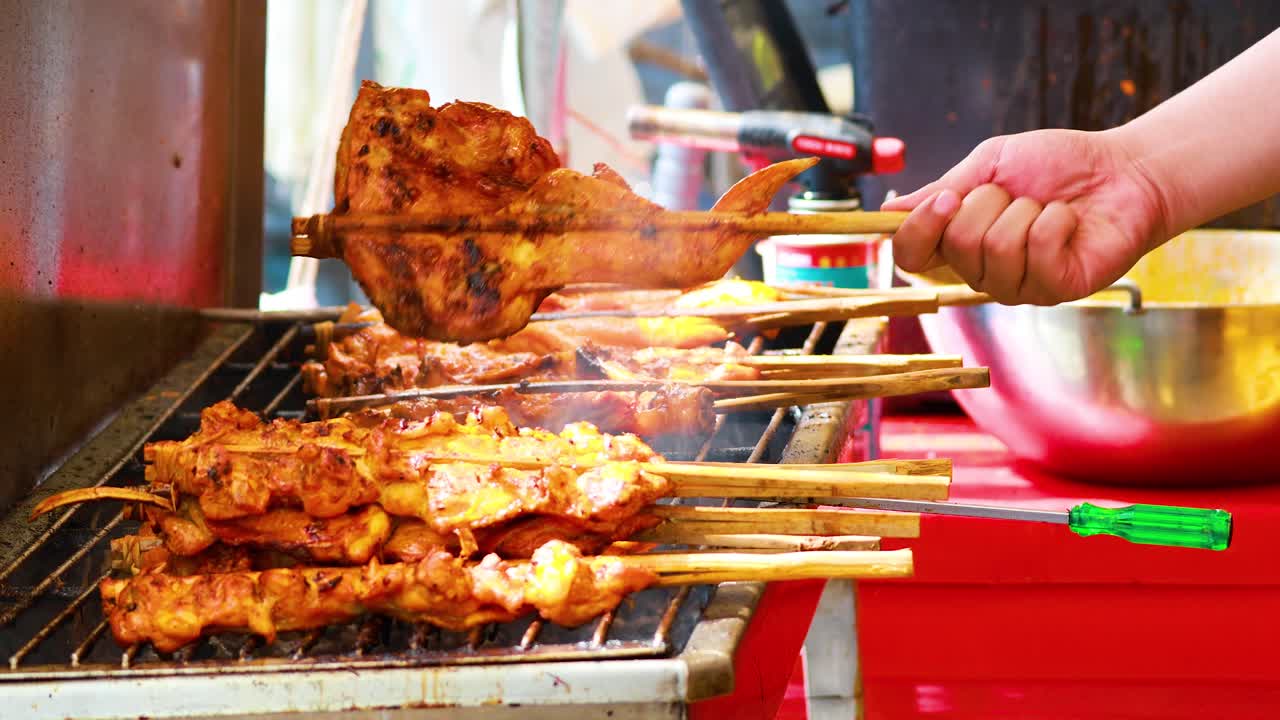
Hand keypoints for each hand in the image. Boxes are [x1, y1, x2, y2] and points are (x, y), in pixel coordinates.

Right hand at [881, 128, 1171, 304]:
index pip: (910, 258)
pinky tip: (1069, 222)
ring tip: (1047, 208)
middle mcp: (981, 272)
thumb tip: (889, 210)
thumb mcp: (989, 164)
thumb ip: (941, 189)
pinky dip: (1056, 221)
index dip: (919, 229)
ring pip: (995, 249)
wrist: (1121, 169)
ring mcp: (1018, 286)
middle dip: (990, 202)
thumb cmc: (1056, 166)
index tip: (947, 197)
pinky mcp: (1056, 289)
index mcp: (958, 244)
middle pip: (955, 246)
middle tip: (1019, 194)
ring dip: (1026, 211)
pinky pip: (1036, 251)